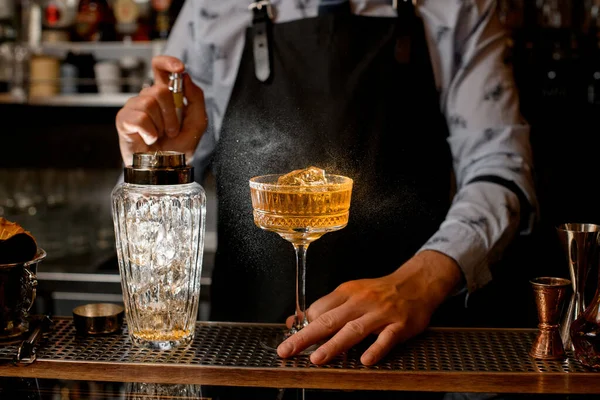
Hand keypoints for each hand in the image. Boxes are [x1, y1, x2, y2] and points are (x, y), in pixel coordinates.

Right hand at [116, 56, 207, 164]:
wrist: (164, 169)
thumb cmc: (177, 147)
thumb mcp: (197, 123)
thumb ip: (196, 98)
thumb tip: (186, 77)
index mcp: (165, 96)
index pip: (160, 68)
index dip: (167, 62)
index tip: (178, 68)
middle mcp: (147, 98)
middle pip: (159, 89)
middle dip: (171, 114)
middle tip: (171, 131)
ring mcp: (134, 108)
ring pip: (150, 102)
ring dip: (161, 125)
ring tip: (159, 136)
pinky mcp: (124, 120)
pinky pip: (140, 118)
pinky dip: (150, 133)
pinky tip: (149, 139)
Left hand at [277, 250, 461, 364]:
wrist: (416, 283)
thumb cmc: (379, 292)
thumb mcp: (353, 292)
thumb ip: (330, 307)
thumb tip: (300, 322)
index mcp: (346, 292)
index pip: (319, 309)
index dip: (302, 325)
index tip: (288, 339)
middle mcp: (360, 301)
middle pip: (329, 320)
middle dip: (306, 336)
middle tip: (288, 350)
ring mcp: (380, 313)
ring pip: (354, 329)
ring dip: (335, 344)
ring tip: (317, 358)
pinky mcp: (399, 324)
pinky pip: (386, 338)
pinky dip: (376, 349)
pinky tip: (365, 360)